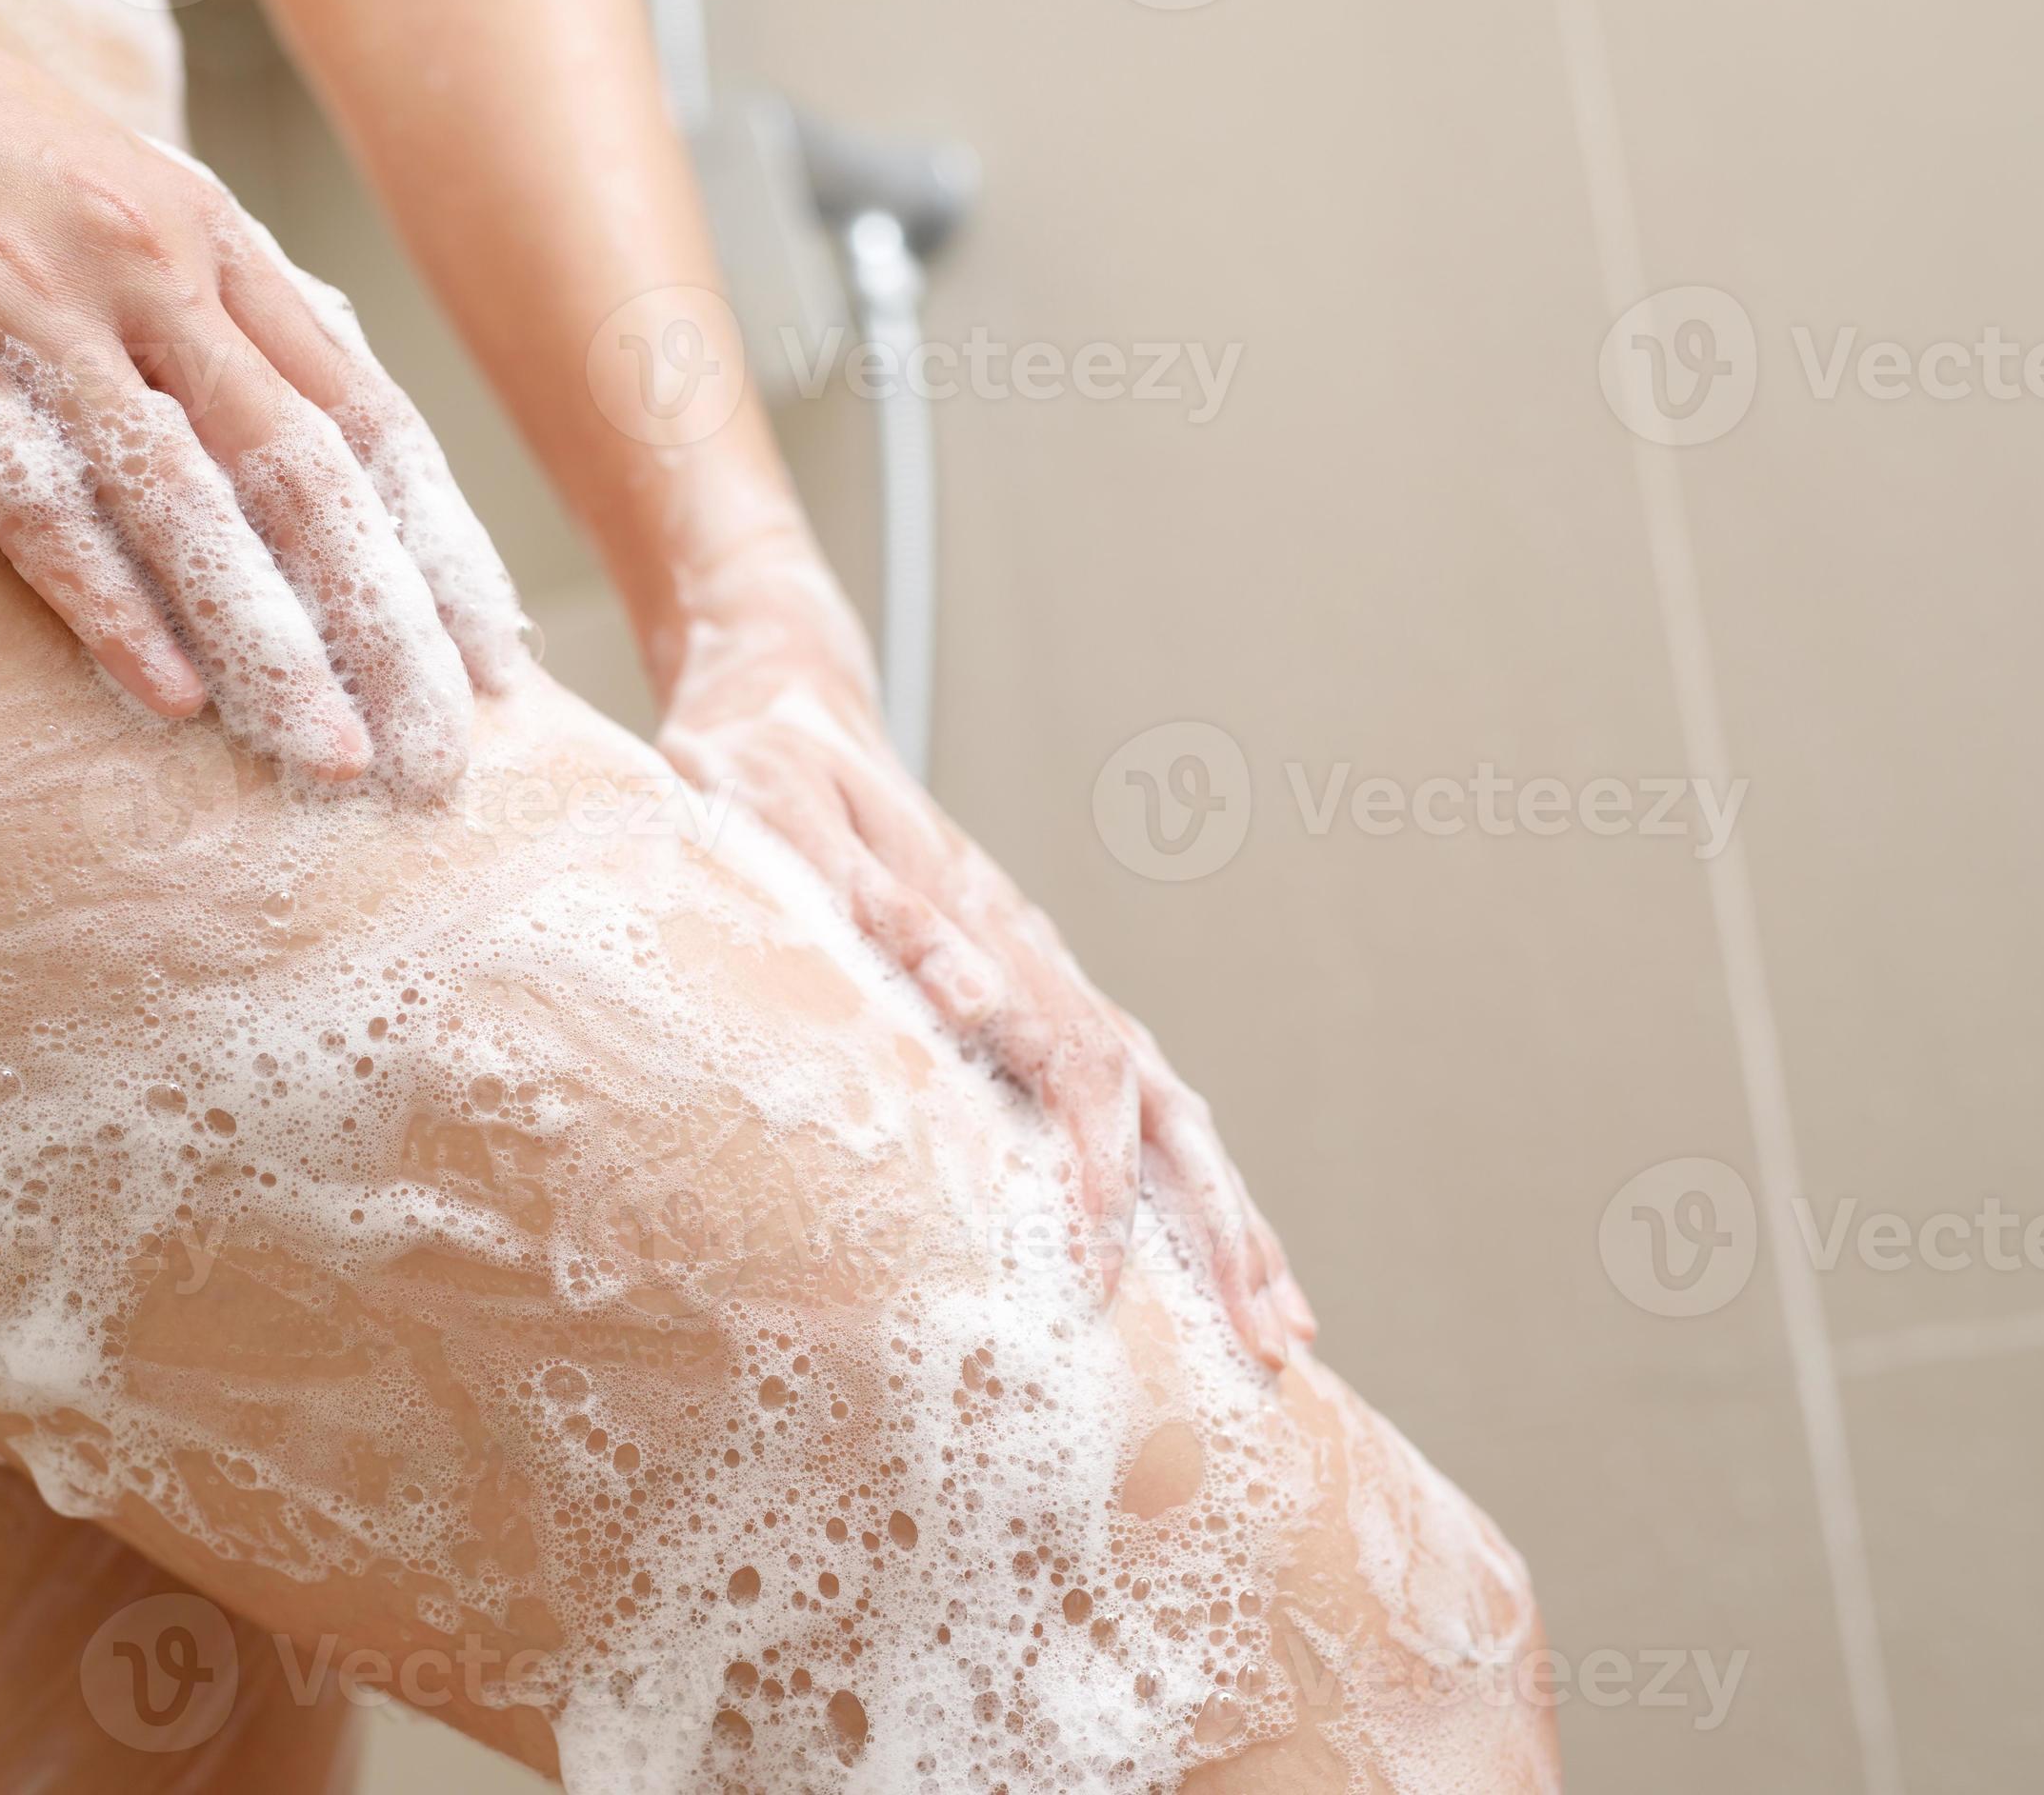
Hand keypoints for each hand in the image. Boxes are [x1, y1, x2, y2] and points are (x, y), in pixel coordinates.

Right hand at [0, 0, 522, 793]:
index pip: (369, 417)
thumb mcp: (123, 194)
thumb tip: (337, 419)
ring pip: (189, 504)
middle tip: (441, 751)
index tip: (497, 662)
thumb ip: (224, 308)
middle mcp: (149, 269)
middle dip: (389, 629)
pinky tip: (171, 695)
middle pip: (309, 477)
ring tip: (334, 757)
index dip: (442, 550)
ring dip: (273, 646)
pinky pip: (34, 502)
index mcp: (213, 236)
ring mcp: (34, 307)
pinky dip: (109, 606)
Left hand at [655, 539, 1311, 1370]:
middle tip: (1268, 1347)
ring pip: (1167, 1110)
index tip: (1104, 1282)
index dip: (1099, 1181)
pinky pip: (1130, 1101)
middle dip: (1219, 1231)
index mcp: (989, 929)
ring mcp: (1046, 977)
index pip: (1080, 1072)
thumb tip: (979, 1004)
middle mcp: (1039, 960)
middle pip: (1160, 1108)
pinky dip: (1181, 1186)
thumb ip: (876, 908)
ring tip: (1281, 1327)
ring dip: (1227, 1222)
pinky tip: (1212, 1259)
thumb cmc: (762, 771)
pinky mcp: (1030, 995)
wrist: (784, 695)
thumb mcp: (786, 823)